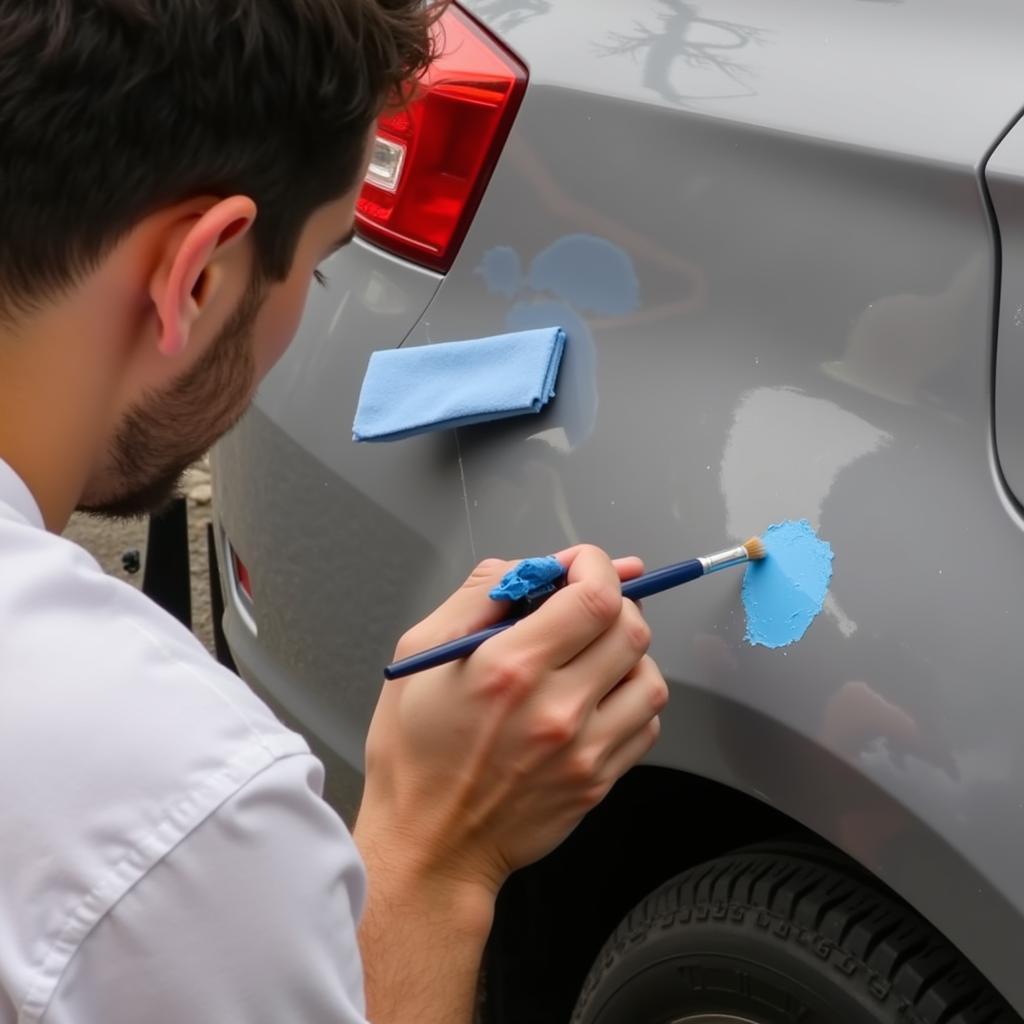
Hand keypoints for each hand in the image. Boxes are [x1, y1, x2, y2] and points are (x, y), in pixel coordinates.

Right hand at [354, 545, 667, 897]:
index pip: (593, 597)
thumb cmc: (414, 753)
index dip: (597, 567)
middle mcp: (556, 708)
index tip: (583, 564)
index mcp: (508, 669)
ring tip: (592, 653)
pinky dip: (630, 698)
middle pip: (631, 629)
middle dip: (615, 601)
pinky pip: (645, 724)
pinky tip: (596, 697)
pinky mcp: (598, 782)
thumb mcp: (419, 656)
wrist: (430, 847)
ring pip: (649, 677)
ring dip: (628, 652)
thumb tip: (528, 568)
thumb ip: (475, 597)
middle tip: (587, 604)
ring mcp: (583, 751)